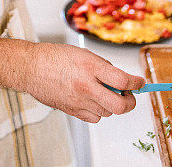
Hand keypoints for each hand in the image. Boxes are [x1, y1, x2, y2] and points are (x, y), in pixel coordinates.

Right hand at [18, 43, 145, 122]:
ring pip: (108, 112)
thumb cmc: (54, 57)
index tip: (140, 82)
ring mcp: (78, 101)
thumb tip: (120, 78)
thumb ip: (103, 66)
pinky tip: (93, 100)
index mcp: (90, 67)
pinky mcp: (71, 111)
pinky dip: (98, 111)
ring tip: (105, 93)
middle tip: (129, 95)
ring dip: (111, 104)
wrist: (30, 68)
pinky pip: (94, 118)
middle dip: (130, 102)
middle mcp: (86, 86)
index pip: (123, 81)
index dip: (137, 83)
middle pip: (120, 105)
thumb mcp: (84, 54)